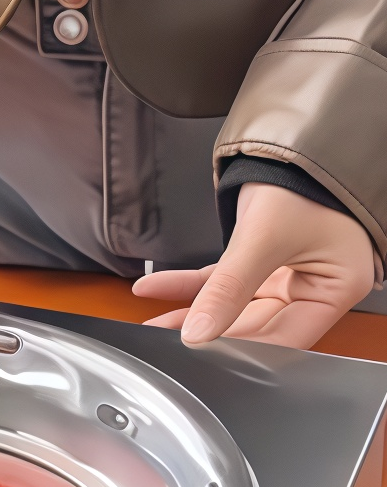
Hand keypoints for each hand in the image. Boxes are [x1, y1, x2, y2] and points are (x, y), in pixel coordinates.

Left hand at [133, 182, 375, 348]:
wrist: (293, 139)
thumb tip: (197, 333)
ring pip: (234, 305)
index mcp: (336, 291)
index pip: (283, 338)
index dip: (239, 346)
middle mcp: (316, 289)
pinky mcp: (264, 261)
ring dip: (192, 310)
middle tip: (162, 335)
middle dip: (207, 330)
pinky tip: (155, 287)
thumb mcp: (264, 237)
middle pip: (256, 326)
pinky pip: (224, 280)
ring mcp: (289, 275)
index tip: (195, 347)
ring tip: (151, 319)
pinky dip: (191, 284)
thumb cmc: (305, 180)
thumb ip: (229, 289)